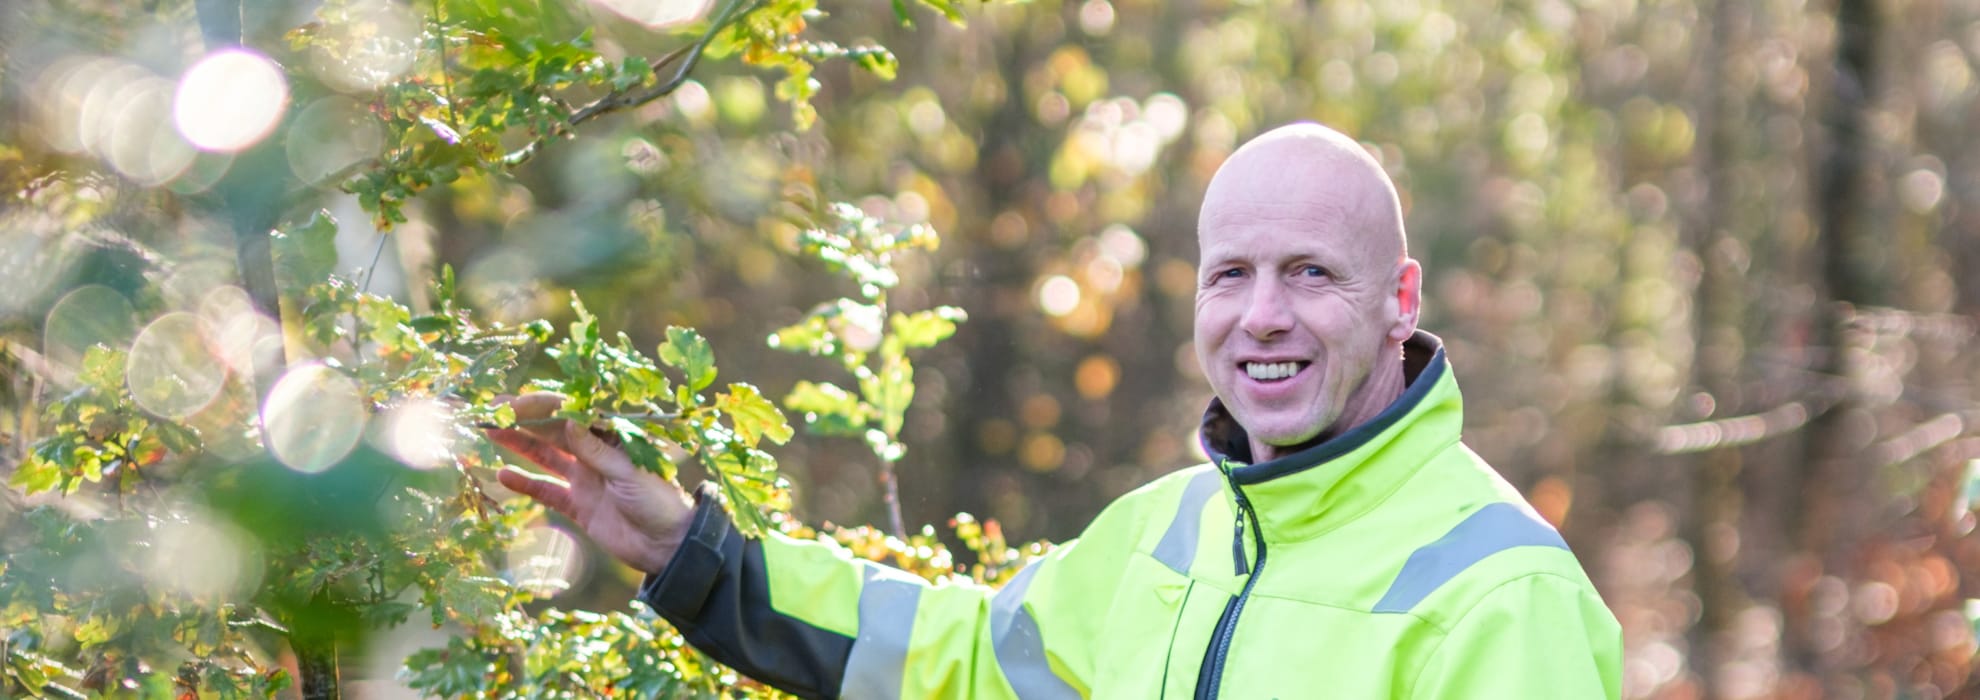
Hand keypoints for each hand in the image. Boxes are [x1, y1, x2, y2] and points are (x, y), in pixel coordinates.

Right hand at [486, 393, 692, 573]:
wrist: (669, 546)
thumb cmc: (660, 502)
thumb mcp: (630, 472)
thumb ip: (598, 451)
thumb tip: (570, 421)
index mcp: (612, 436)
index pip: (571, 413)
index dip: (541, 406)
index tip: (511, 404)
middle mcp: (595, 453)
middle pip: (553, 431)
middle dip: (522, 420)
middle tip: (488, 412)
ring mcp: (585, 478)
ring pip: (545, 456)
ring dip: (519, 444)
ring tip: (489, 434)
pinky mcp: (579, 505)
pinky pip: (547, 490)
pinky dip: (526, 483)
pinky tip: (504, 475)